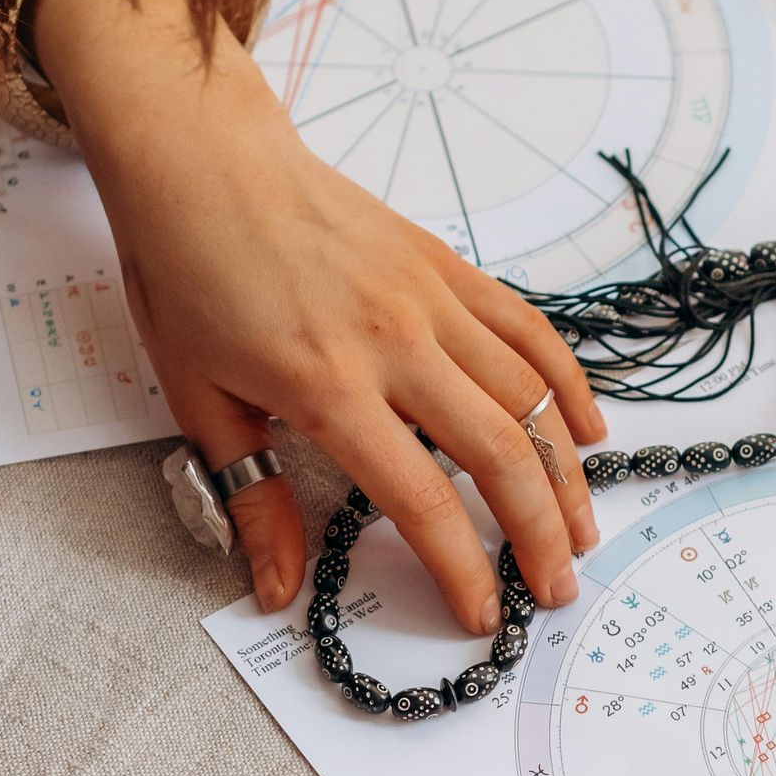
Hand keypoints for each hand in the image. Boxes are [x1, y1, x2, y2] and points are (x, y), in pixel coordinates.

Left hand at [32, 0, 604, 629]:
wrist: (203, 161)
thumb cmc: (189, 275)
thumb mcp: (199, 400)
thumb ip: (252, 498)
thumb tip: (276, 588)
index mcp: (326, 384)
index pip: (418, 497)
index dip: (460, 568)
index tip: (482, 615)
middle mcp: (393, 342)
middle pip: (497, 452)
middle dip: (538, 532)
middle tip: (556, 588)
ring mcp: (430, 299)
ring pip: (528, 396)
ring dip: (565, 471)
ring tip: (582, 528)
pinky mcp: (446, 267)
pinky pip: (528, 330)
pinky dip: (566, 383)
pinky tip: (586, 429)